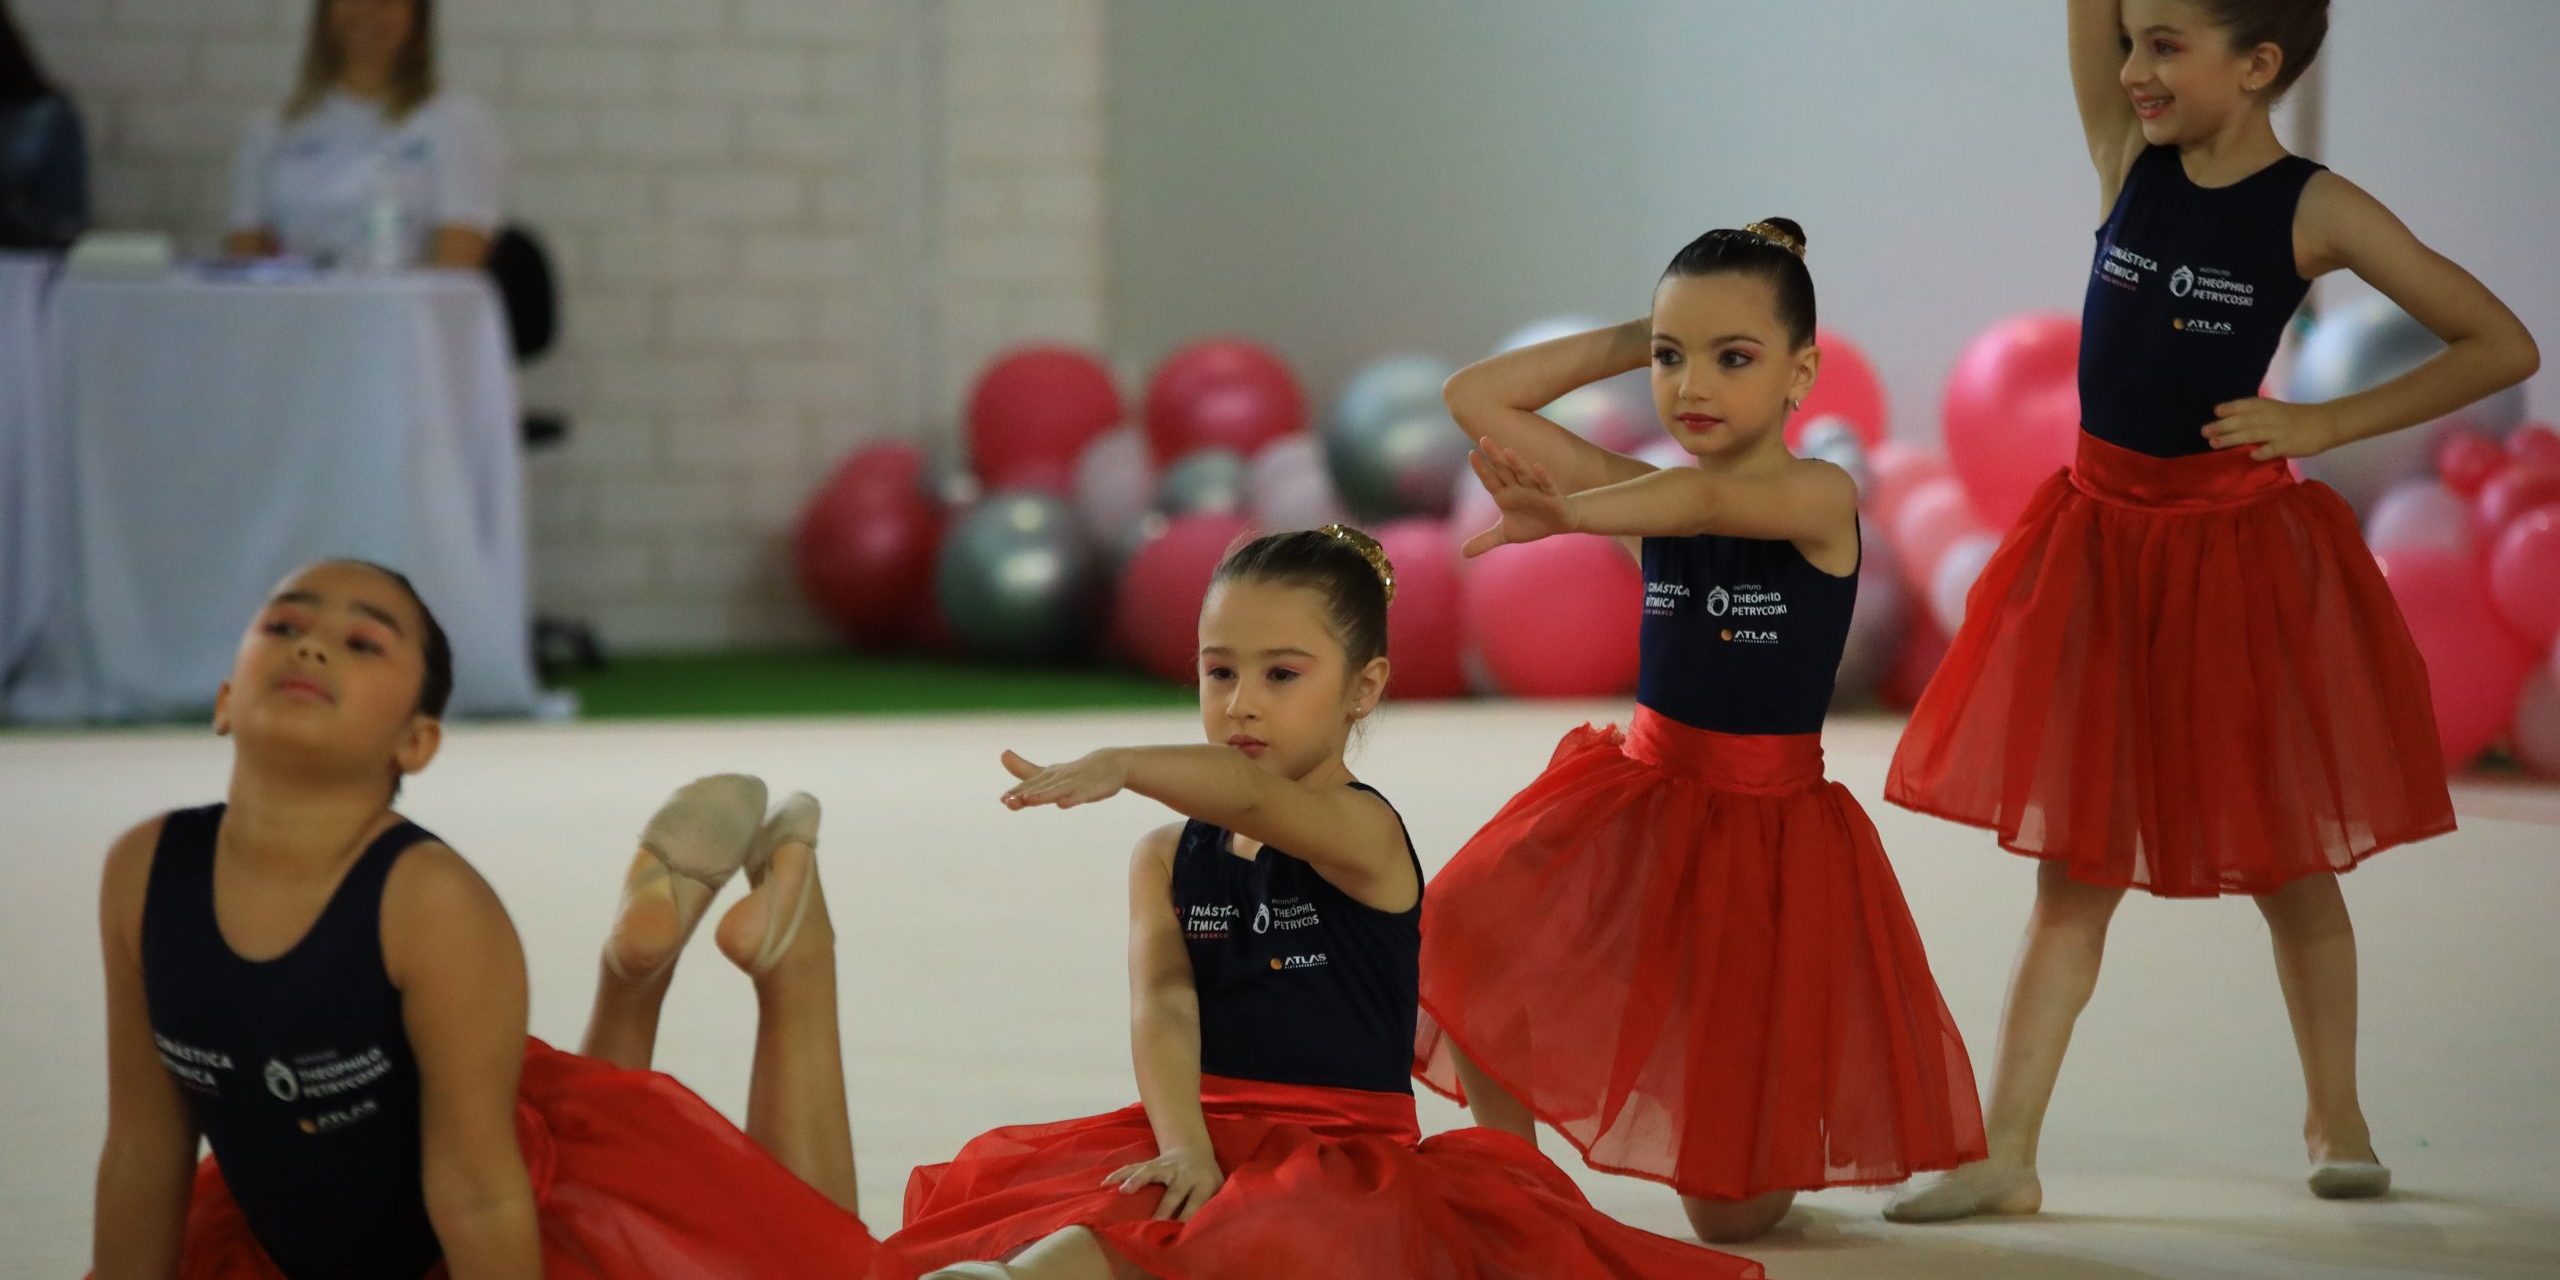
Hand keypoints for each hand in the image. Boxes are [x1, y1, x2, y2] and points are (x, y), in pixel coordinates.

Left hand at [1000, 749, 1127, 809]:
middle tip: (1009, 800)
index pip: (1030, 786)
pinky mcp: (1094, 790)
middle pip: (1041, 788)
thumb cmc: (1074, 772)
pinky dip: (1073, 799)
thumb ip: (1024, 770)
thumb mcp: (1048, 773)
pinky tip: (1063, 804)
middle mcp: (1060, 779)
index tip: (1003, 799)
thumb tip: (1002, 753)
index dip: (1016, 792)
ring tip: (1028, 799)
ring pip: (1058, 791)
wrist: (1109, 763)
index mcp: (1049, 777)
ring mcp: (1077, 784)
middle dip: (1025, 794)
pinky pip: (1083, 795)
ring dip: (1043, 795)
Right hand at [1103, 1146, 1224, 1221]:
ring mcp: (1167, 1166)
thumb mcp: (1218, 1189)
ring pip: (1151, 1172)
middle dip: (1164, 1209)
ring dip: (1138, 1180)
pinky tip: (1106, 1183)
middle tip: (1155, 1224)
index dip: (1189, 1217)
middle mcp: (1185, 1173)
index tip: (1180, 1233)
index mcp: (1204, 1182)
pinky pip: (1135, 1167)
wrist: (1194, 1151)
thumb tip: (1202, 1231)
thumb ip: (1211, 1205)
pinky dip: (1120, 1174)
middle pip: (1174, 1192)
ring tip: (1124, 1191)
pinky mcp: (1152, 1163)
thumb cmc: (1207, 1180)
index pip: (1197, 1202)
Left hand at [1459, 439, 1576, 557]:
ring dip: (1516, 463)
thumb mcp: (1506, 535)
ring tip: (1507, 451)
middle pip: (1505, 471)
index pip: (1491, 480)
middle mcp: (1519, 488)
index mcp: (1505, 495)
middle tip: (1484, 439)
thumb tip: (1462, 554)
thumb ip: (1485, 541)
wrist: (1560, 522)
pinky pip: (1547, 485)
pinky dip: (1542, 477)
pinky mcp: (1553, 496)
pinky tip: (1536, 466)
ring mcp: (1536, 490)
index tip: (1472, 453)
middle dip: (1495, 457)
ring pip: (1524, 474)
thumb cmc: (1532, 523)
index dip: (1482, 468)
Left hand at [2203, 397, 2343, 460]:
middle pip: (2243, 420)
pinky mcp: (2288, 445)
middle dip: (2222, 426)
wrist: (2326, 422)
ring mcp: (2279, 431)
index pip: (2246, 405)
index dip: (2230, 408)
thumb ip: (2256, 416)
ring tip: (2214, 443)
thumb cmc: (2297, 417)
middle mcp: (2270, 416)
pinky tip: (2250, 455)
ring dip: (2232, 439)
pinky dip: (2261, 451)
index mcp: (2268, 406)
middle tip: (2204, 432)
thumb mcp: (2276, 410)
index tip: (2215, 412)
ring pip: (2252, 434)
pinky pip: (2272, 449)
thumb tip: (2231, 424)